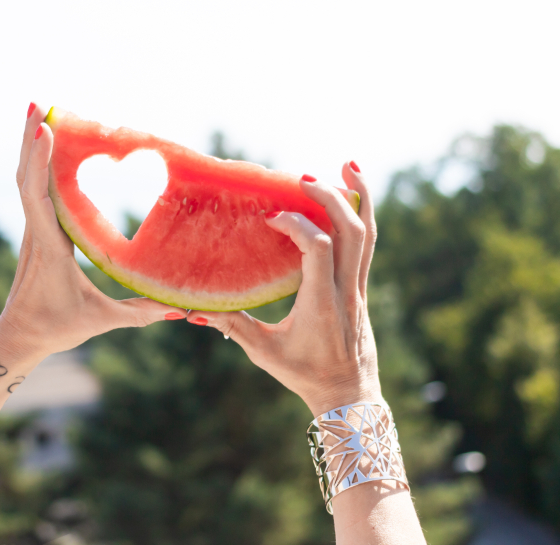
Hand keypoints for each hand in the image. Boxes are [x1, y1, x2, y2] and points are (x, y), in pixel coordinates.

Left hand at [0, 104, 184, 364]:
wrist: (18, 336)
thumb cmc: (56, 328)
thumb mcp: (101, 321)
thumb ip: (140, 312)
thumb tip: (179, 306)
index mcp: (50, 247)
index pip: (39, 198)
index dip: (40, 163)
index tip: (44, 130)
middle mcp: (36, 232)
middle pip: (27, 177)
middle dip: (29, 137)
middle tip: (36, 101)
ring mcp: (32, 230)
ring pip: (26, 179)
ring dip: (29, 144)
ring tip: (37, 110)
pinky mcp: (34, 231)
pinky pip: (33, 189)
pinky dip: (37, 162)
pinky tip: (44, 143)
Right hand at [186, 163, 380, 416]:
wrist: (348, 394)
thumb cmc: (303, 374)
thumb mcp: (264, 352)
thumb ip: (233, 326)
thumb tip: (193, 307)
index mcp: (321, 303)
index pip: (317, 249)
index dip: (296, 225)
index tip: (272, 217)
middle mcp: (345, 290)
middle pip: (350, 232)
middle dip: (330, 198)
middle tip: (303, 178)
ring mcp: (358, 286)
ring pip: (367, 233)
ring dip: (359, 197)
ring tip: (348, 164)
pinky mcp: (361, 285)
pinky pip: (367, 242)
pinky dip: (363, 213)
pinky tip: (356, 193)